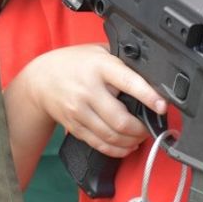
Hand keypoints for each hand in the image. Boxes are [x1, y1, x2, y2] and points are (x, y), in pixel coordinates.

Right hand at [21, 44, 167, 157]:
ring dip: (132, 141)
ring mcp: (80, 111)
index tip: (162, 105)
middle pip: (120, 120)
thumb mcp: (98, 51)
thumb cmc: (75, 63)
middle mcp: (89, 90)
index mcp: (100, 67)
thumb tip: (152, 75)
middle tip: (150, 127)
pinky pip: (100, 144)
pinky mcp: (75, 126)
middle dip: (141, 129)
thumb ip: (121, 61)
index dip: (148, 96)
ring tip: (139, 137)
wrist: (40, 80)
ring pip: (112, 136)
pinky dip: (117, 149)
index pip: (128, 82)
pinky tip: (127, 146)